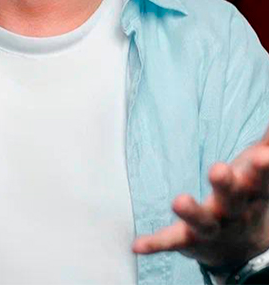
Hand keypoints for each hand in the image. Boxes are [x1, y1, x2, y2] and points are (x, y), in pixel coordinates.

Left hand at [132, 131, 268, 269]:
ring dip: (191, 212)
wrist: (242, 250)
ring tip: (178, 201)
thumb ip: (267, 142)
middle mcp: (234, 211)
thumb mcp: (259, 173)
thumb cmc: (246, 195)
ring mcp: (212, 228)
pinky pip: (171, 241)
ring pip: (202, 222)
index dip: (262, 167)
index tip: (263, 155)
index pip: (260, 178)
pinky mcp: (189, 240)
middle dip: (225, 184)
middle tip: (218, 169)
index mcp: (252, 192)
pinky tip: (137, 244)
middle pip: (232, 198)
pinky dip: (155, 243)